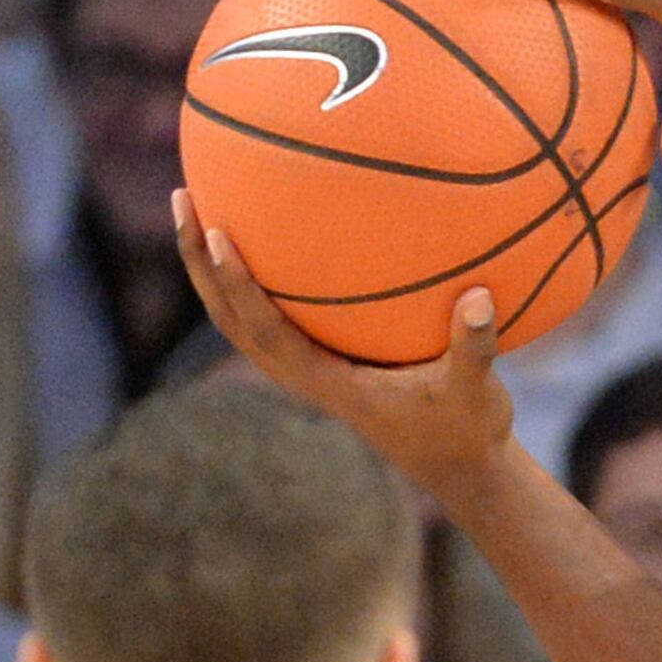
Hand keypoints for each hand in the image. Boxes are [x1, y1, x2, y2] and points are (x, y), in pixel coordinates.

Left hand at [175, 189, 514, 499]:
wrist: (455, 464)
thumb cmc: (465, 426)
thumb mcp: (477, 391)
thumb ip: (476, 346)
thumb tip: (478, 297)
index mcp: (326, 382)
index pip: (265, 328)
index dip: (238, 283)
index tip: (218, 233)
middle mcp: (302, 375)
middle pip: (228, 318)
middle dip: (198, 262)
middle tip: (184, 197)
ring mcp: (305, 370)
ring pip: (238, 318)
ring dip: (210, 268)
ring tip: (199, 203)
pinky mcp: (318, 362)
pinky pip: (269, 314)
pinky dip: (251, 277)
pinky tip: (268, 233)